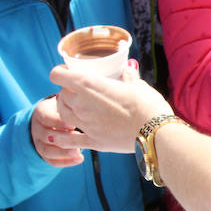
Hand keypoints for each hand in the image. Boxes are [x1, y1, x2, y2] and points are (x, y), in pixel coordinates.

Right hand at [30, 96, 84, 166]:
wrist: (52, 116)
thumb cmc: (64, 106)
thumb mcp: (64, 100)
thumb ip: (70, 99)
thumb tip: (80, 94)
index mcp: (41, 112)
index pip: (46, 117)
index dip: (58, 122)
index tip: (73, 124)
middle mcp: (37, 127)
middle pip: (45, 135)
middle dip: (62, 139)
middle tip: (78, 140)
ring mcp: (38, 141)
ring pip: (47, 150)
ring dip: (63, 153)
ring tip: (79, 153)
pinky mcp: (44, 152)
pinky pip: (51, 161)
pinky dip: (65, 162)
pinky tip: (79, 160)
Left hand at [49, 59, 171, 153]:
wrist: (155, 133)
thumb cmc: (148, 105)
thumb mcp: (138, 85)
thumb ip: (128, 77)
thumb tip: (128, 69)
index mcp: (90, 84)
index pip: (59, 75)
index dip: (60, 72)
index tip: (67, 71)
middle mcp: (82, 104)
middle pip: (61, 95)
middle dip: (66, 91)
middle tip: (76, 90)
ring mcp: (85, 124)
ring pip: (62, 114)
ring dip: (64, 109)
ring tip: (72, 107)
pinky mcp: (93, 141)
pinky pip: (69, 140)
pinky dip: (61, 137)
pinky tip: (55, 136)